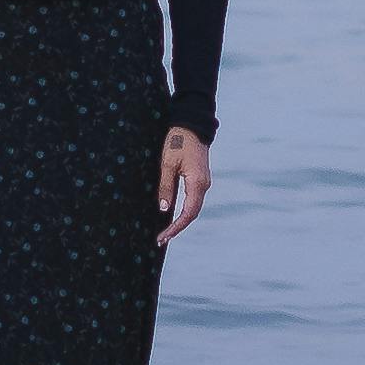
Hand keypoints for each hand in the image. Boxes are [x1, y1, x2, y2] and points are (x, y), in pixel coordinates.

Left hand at [157, 127, 210, 246]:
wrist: (192, 125)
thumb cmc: (178, 141)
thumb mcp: (167, 164)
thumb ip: (166, 187)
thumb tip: (165, 209)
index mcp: (197, 183)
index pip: (188, 213)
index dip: (176, 228)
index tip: (163, 237)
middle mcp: (204, 185)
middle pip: (192, 214)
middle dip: (177, 228)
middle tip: (161, 239)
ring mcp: (203, 182)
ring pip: (193, 208)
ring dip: (180, 221)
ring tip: (165, 231)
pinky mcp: (200, 179)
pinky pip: (193, 200)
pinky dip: (183, 211)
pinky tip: (173, 216)